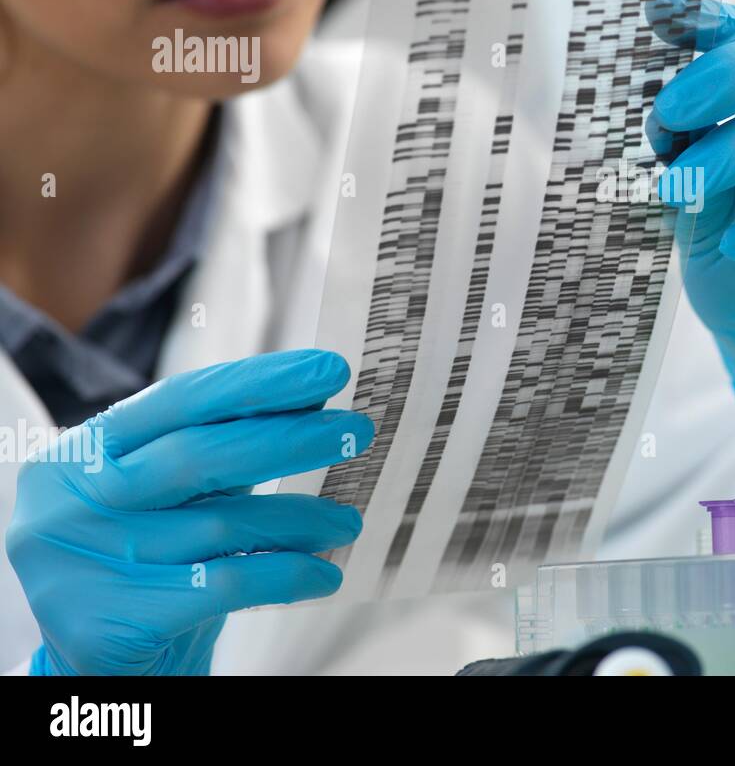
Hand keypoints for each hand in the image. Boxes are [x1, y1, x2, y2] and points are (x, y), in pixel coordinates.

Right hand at [5, 349, 372, 675]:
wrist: (91, 672)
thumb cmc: (140, 565)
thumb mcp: (165, 499)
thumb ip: (221, 454)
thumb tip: (312, 406)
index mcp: (79, 454)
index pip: (179, 401)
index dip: (258, 382)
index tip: (328, 370)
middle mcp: (70, 502)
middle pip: (198, 455)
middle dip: (291, 438)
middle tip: (357, 431)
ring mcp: (85, 563)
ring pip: (222, 524)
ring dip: (301, 520)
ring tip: (347, 522)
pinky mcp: (111, 622)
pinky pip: (226, 583)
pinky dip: (287, 574)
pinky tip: (323, 574)